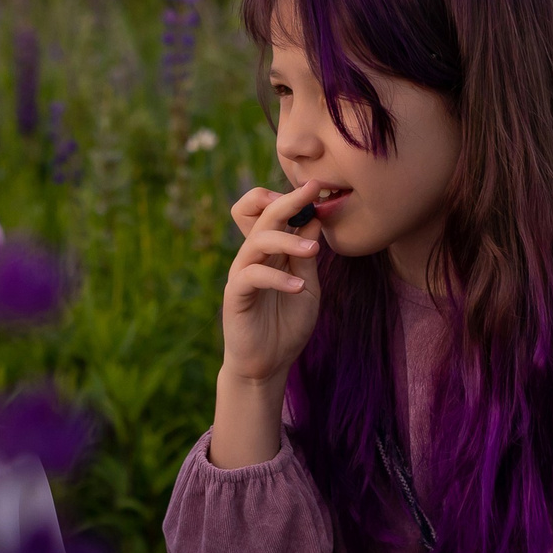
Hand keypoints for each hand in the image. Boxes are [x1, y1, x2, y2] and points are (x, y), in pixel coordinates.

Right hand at [220, 180, 322, 386]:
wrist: (268, 364)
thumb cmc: (287, 325)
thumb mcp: (307, 286)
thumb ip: (306, 256)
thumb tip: (315, 218)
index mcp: (270, 251)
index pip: (271, 212)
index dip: (290, 198)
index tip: (317, 188)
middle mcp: (253, 255)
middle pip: (262, 215)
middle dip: (288, 200)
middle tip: (312, 190)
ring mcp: (242, 272)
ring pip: (258, 240)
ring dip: (288, 239)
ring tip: (314, 250)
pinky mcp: (235, 294)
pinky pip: (252, 275)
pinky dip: (278, 277)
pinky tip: (298, 287)